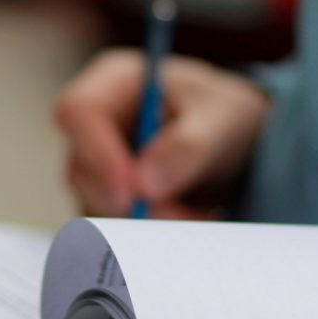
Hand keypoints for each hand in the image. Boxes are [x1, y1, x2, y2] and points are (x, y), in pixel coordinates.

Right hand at [55, 50, 269, 218]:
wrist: (238, 143)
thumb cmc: (224, 114)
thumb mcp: (224, 119)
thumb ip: (190, 146)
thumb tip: (144, 186)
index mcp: (114, 83)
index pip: (79, 112)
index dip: (97, 153)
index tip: (132, 192)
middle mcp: (96, 126)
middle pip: (81, 169)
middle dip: (126, 202)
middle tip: (175, 218)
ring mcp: (98, 167)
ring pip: (96, 206)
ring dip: (143, 223)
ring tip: (197, 218)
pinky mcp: (109, 201)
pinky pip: (115, 228)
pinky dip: (148, 236)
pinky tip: (188, 223)